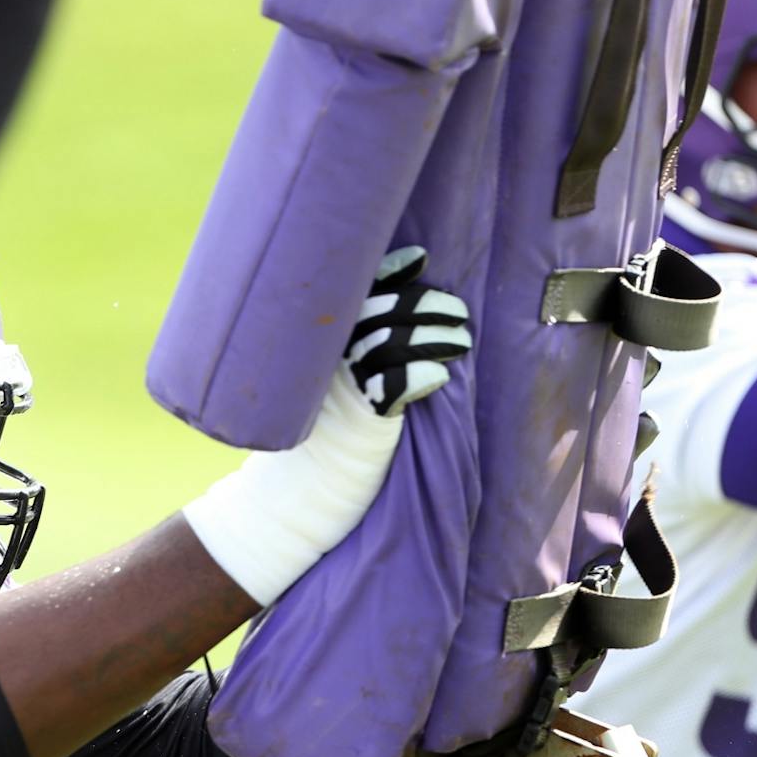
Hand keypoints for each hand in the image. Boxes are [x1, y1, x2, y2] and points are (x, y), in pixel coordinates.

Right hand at [180, 246, 470, 605]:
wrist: (296, 496)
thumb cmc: (320, 440)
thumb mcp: (326, 388)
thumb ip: (354, 354)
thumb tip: (396, 315)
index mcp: (320, 346)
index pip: (357, 293)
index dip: (390, 271)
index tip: (418, 259)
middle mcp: (328, 359)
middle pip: (384, 311)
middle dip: (427, 305)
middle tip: (455, 310)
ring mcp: (344, 386)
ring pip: (397, 342)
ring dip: (437, 336)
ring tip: (460, 338)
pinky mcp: (363, 418)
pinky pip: (397, 385)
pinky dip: (421, 377)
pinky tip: (438, 377)